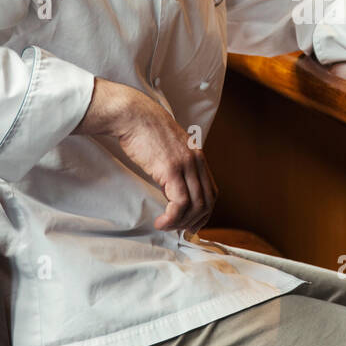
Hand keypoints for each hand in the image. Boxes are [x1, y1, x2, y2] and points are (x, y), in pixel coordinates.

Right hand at [74, 77, 216, 232]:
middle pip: (207, 201)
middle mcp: (197, 161)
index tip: (193, 224)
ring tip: (166, 226)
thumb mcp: (168, 148)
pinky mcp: (172, 170)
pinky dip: (172, 217)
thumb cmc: (144, 130)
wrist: (133, 115)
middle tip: (180, 230)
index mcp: (198, 156)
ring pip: (195, 205)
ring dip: (181, 222)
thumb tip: (171, 187)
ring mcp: (186, 165)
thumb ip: (176, 164)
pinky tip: (160, 221)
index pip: (212, 191)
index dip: (205, 212)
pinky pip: (180, 202)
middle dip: (195, 221)